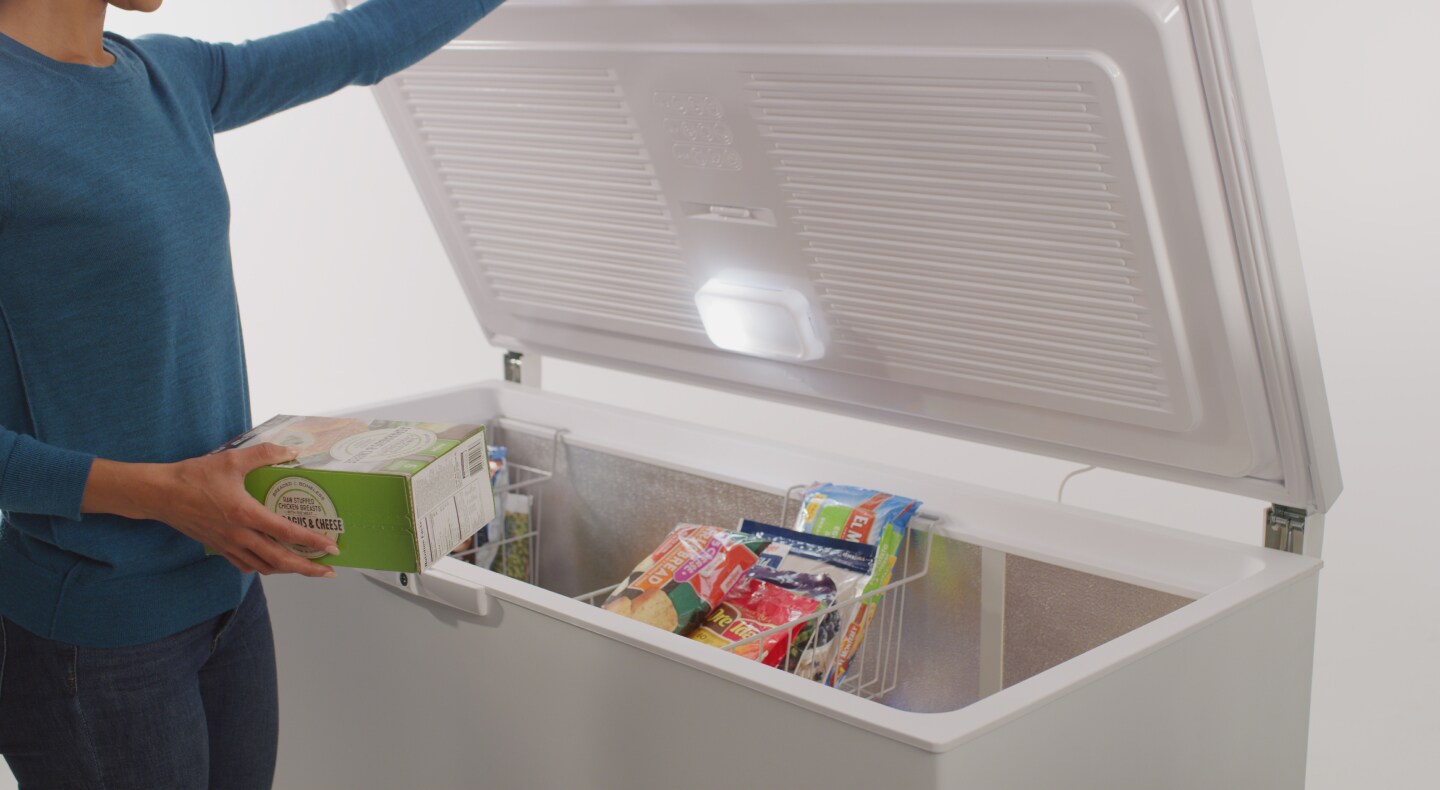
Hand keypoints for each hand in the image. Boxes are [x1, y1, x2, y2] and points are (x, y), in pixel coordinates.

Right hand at [84, 444, 339, 577]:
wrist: (159, 494)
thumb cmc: (194, 476)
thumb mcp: (232, 459)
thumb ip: (264, 454)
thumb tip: (291, 451)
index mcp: (246, 514)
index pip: (287, 533)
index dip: (312, 542)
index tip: (332, 548)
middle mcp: (239, 535)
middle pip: (279, 561)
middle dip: (307, 569)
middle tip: (328, 571)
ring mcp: (227, 544)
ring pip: (263, 566)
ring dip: (287, 570)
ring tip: (305, 568)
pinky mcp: (217, 547)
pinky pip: (245, 564)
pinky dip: (262, 567)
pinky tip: (270, 562)